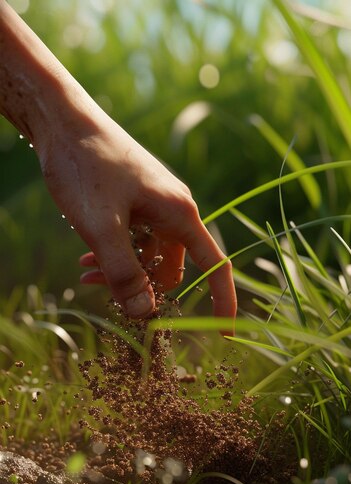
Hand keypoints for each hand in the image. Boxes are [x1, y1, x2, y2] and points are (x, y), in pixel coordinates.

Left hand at [38, 112, 236, 325]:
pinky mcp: (135, 202)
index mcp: (180, 213)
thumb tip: (144, 314)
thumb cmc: (84, 166)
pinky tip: (85, 259)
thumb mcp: (100, 227)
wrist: (61, 120)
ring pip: (148, 256)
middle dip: (142, 287)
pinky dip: (114, 254)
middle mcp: (173, 210)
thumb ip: (123, 272)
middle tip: (98, 287)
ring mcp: (154, 205)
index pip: (214, 265)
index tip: (224, 335)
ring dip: (121, 271)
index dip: (223, 301)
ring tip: (83, 273)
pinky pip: (134, 241)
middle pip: (171, 268)